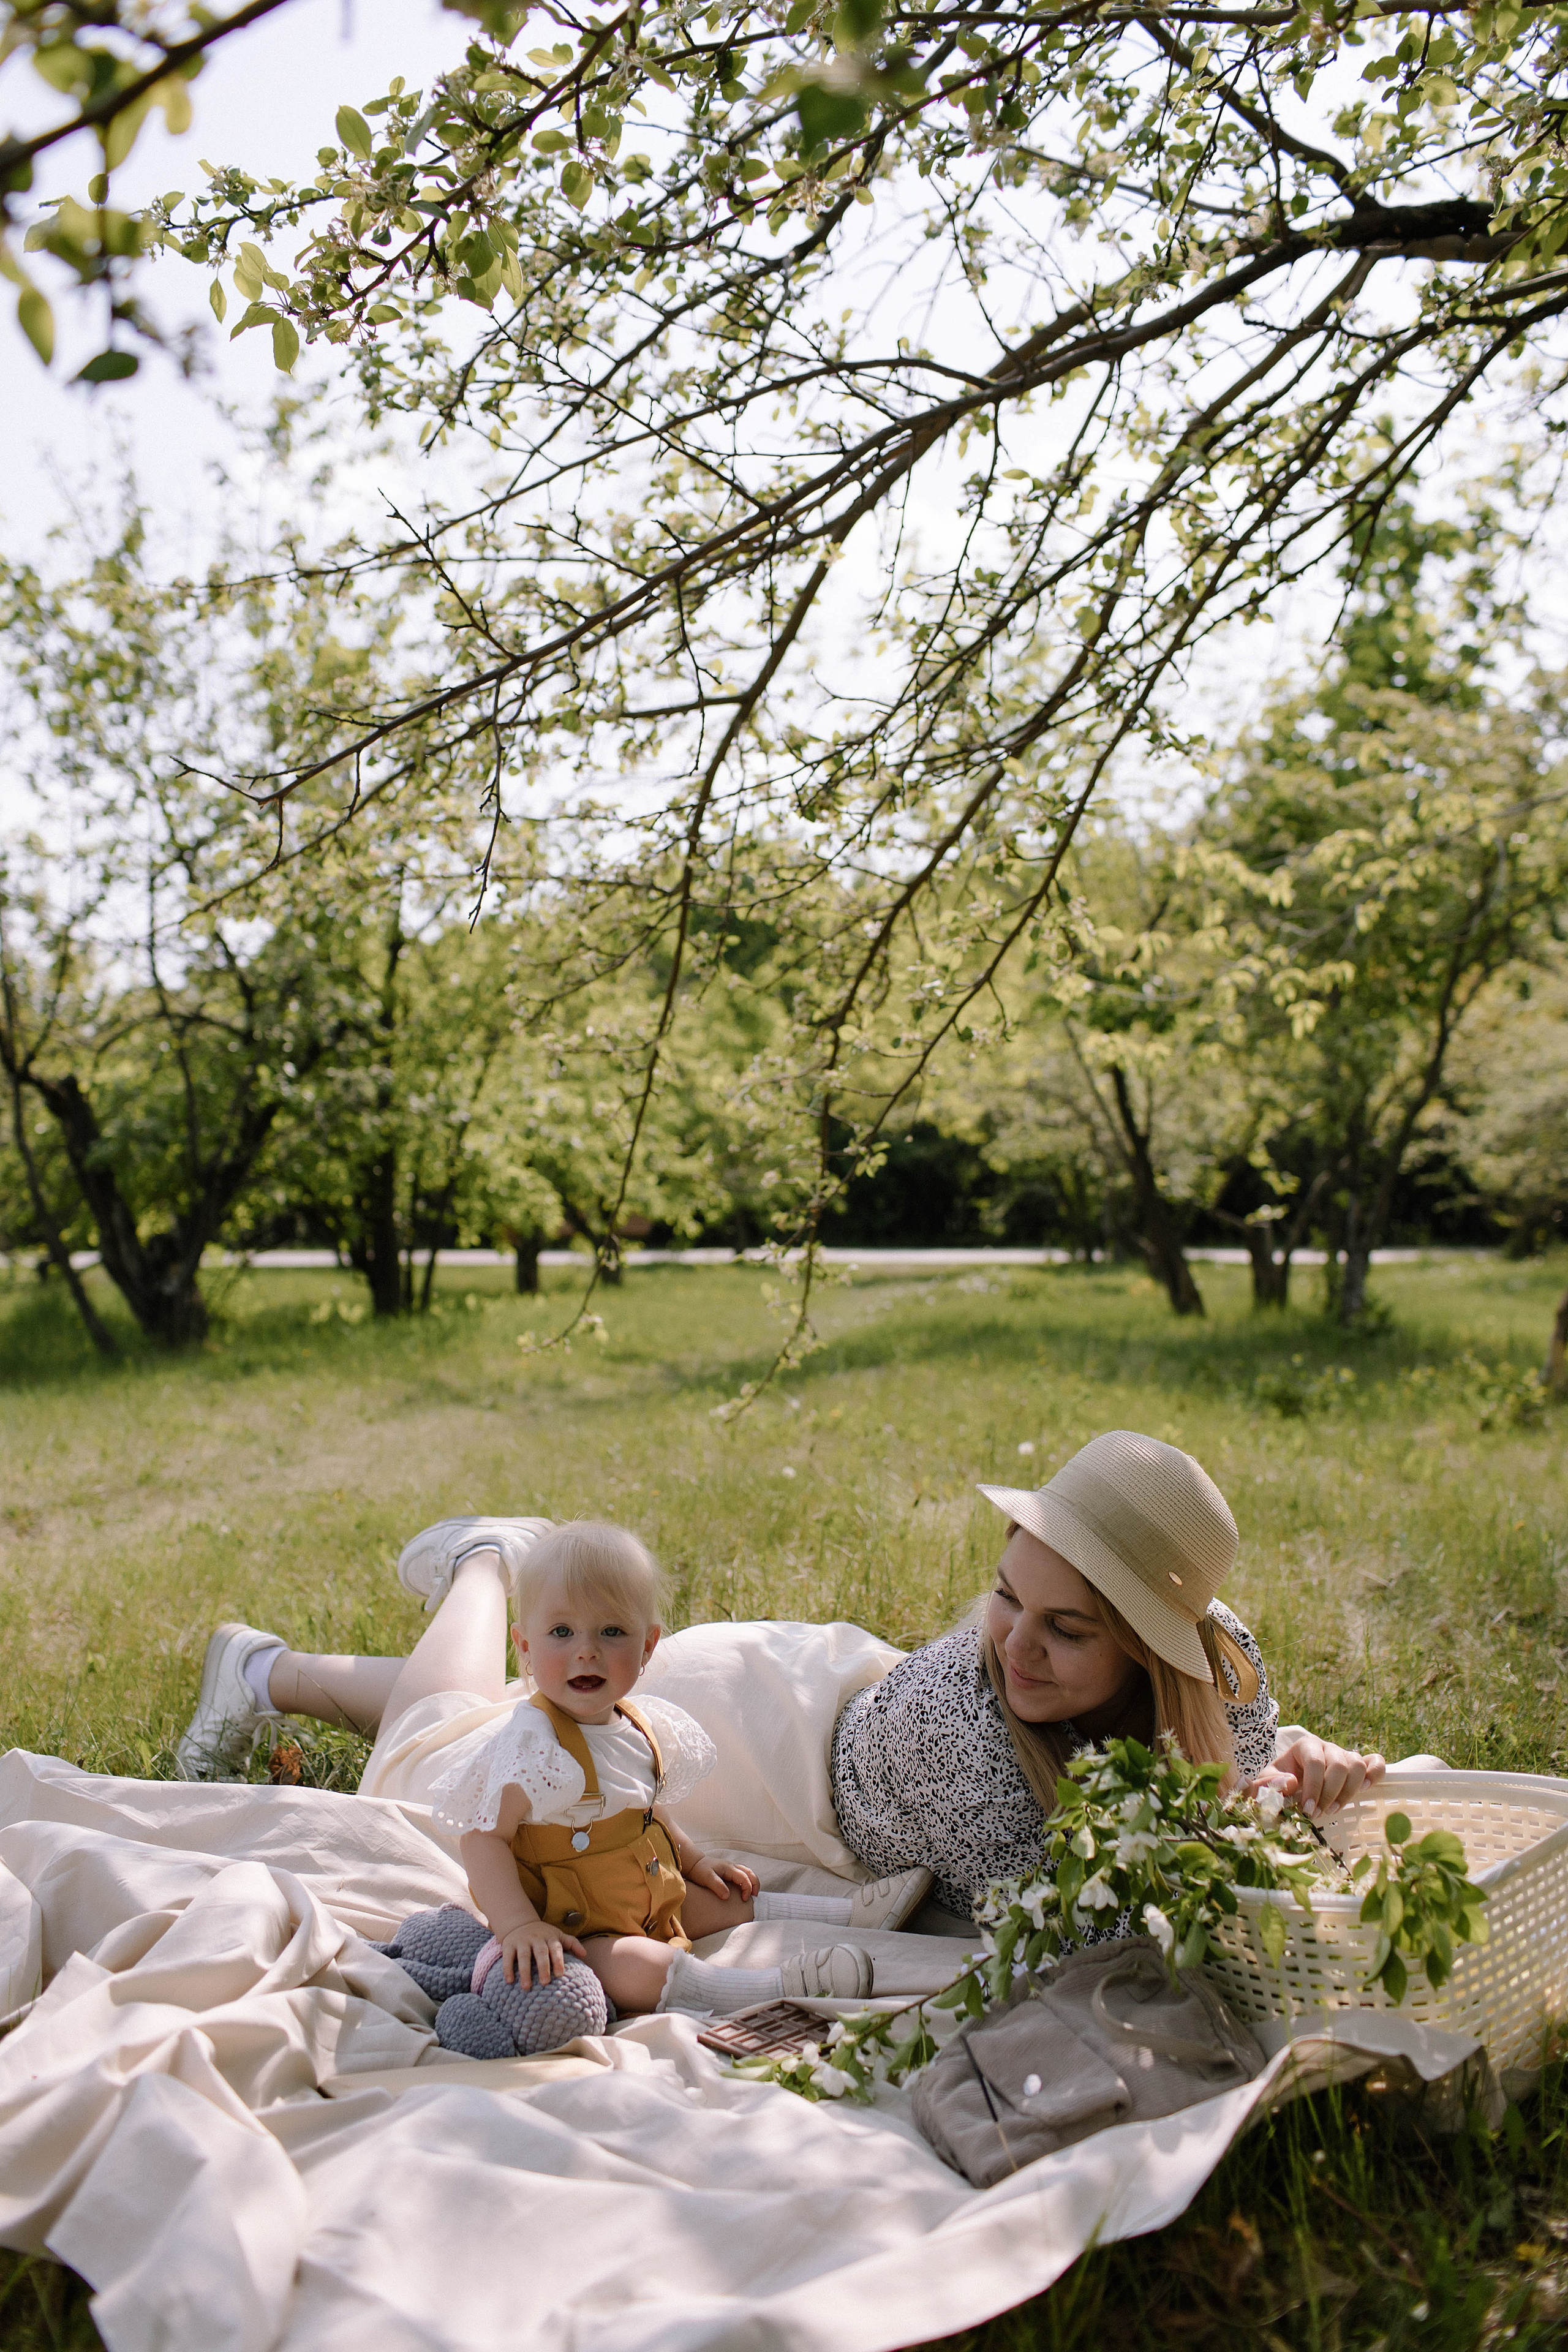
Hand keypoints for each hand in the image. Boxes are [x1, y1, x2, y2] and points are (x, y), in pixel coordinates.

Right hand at [498, 1920, 586, 1985]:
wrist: (520, 1923)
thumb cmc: (543, 1935)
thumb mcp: (558, 1935)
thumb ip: (572, 1943)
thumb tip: (585, 1954)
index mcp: (550, 1937)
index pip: (555, 1948)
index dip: (558, 1960)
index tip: (560, 1974)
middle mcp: (536, 1938)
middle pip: (540, 1952)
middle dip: (543, 1967)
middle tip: (545, 1983)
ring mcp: (522, 1941)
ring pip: (523, 1955)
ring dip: (525, 1971)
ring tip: (527, 1987)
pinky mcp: (509, 1945)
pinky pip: (507, 1957)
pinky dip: (507, 1969)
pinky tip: (509, 1981)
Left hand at [679, 1854, 758, 1901]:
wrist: (694, 1864)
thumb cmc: (700, 1870)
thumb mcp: (707, 1878)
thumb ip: (717, 1886)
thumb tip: (727, 1896)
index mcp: (729, 1868)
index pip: (744, 1878)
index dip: (747, 1889)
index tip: (744, 1899)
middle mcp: (732, 1867)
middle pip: (750, 1873)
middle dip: (755, 1884)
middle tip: (754, 1897)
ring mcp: (731, 1868)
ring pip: (748, 1872)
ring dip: (752, 1882)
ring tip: (752, 1894)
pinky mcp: (729, 1871)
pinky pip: (743, 1874)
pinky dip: (748, 1881)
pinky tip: (744, 1890)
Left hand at [1248, 1737, 1385, 1818]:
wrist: (1290, 1782)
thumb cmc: (1279, 1782)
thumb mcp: (1265, 1783)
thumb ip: (1266, 1784)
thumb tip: (1290, 1782)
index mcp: (1305, 1746)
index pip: (1316, 1763)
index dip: (1314, 1788)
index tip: (1308, 1810)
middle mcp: (1327, 1747)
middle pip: (1339, 1765)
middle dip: (1330, 1794)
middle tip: (1319, 1813)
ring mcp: (1344, 1754)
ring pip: (1357, 1766)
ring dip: (1348, 1791)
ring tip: (1334, 1809)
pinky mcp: (1359, 1765)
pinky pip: (1375, 1762)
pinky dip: (1375, 1774)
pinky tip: (1365, 1790)